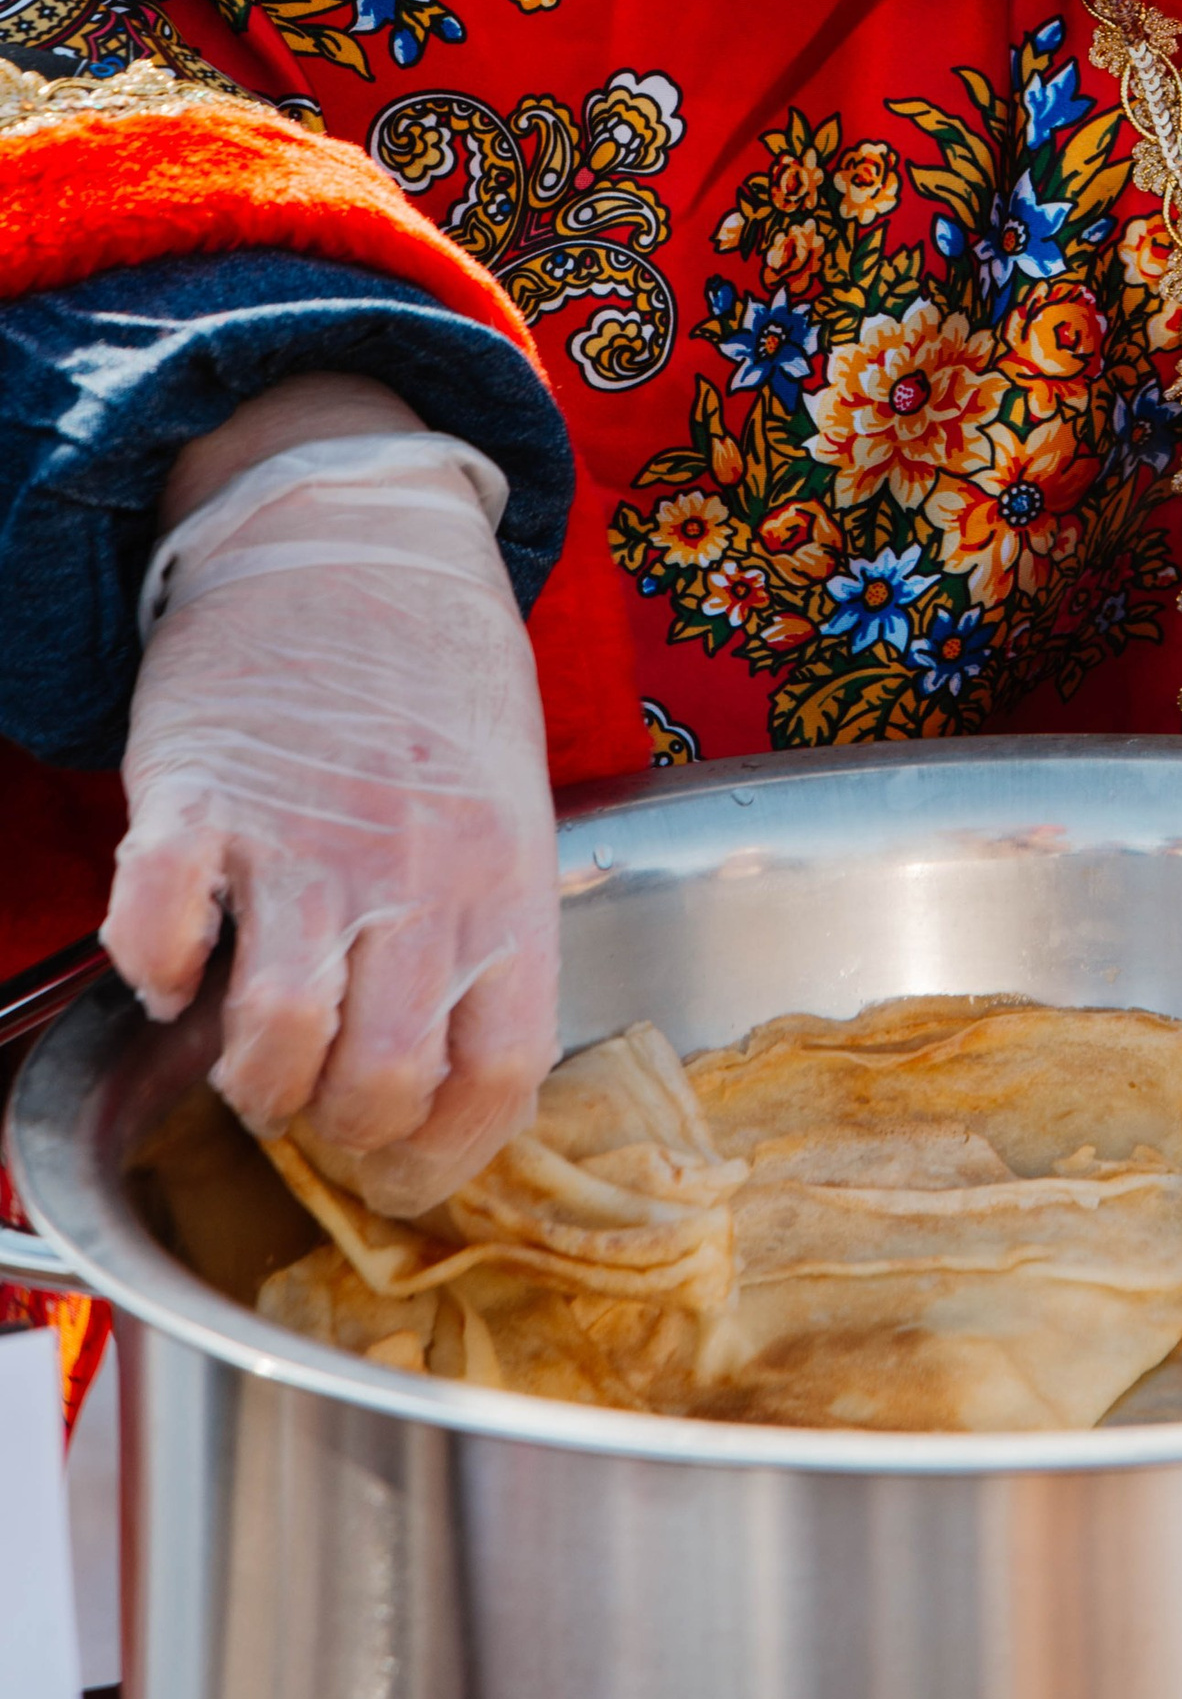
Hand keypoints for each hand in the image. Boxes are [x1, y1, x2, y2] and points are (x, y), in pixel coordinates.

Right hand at [102, 375, 559, 1211]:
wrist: (350, 530)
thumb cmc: (437, 683)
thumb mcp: (509, 806)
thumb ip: (486, 932)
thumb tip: (446, 1076)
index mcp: (507, 882)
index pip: (497, 1078)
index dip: (444, 1156)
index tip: (402, 1168)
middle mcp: (416, 872)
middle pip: (380, 1084)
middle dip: (339, 1131)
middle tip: (315, 1102)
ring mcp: (305, 835)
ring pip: (280, 1036)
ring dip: (252, 1079)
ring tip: (248, 1055)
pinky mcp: (199, 794)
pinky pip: (160, 925)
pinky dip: (155, 971)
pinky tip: (174, 967)